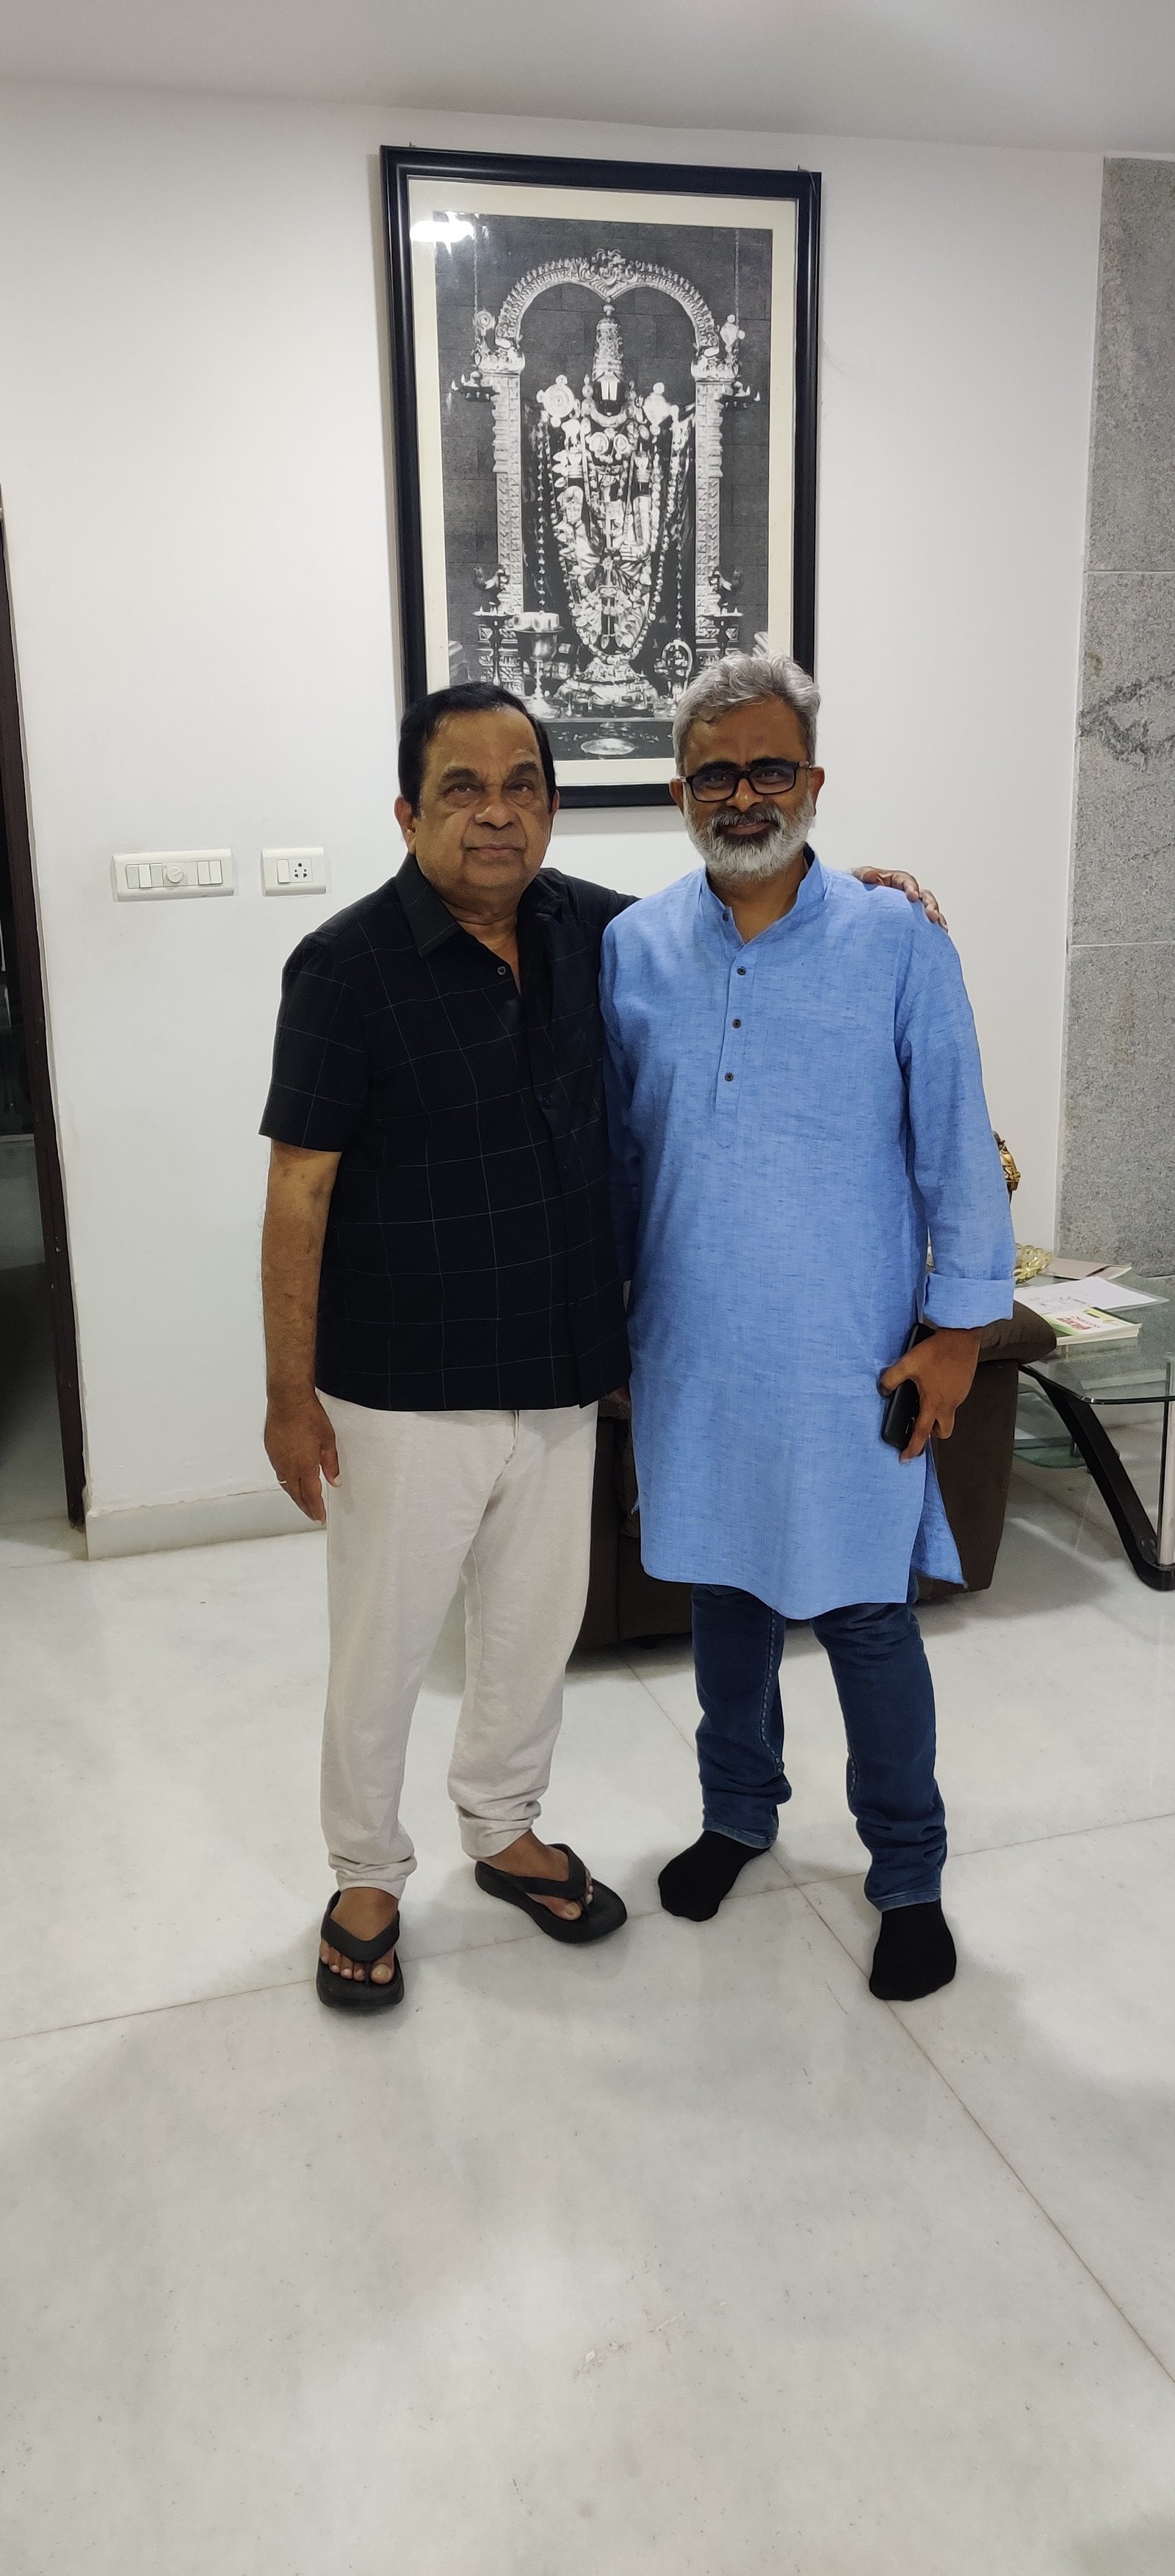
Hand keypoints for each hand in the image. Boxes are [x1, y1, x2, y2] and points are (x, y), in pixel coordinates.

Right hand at [264, 1391, 339, 1521]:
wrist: (288, 1399)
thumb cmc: (309, 1416)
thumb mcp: (328, 1441)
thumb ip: (331, 1464)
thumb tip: (335, 1481)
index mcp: (304, 1466)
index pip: (311, 1495)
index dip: (316, 1509)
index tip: (320, 1518)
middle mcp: (287, 1466)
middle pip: (296, 1494)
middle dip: (305, 1507)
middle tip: (312, 1515)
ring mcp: (277, 1459)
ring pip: (286, 1485)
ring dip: (295, 1495)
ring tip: (303, 1501)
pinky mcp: (271, 1450)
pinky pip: (279, 1471)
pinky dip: (286, 1480)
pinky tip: (291, 1479)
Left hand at [854, 867, 947, 931]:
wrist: (854, 905)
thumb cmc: (858, 889)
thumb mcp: (858, 878)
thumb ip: (864, 875)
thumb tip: (871, 876)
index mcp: (895, 881)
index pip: (907, 881)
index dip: (912, 887)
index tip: (912, 897)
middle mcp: (906, 893)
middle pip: (923, 895)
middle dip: (929, 904)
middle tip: (931, 915)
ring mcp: (910, 907)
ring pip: (928, 909)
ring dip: (936, 917)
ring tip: (941, 928)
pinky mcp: (911, 920)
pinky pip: (925, 923)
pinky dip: (934, 928)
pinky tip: (940, 935)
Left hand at [879, 1326, 980, 1460]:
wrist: (962, 1336)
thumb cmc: (937, 1351)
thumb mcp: (908, 1363)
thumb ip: (891, 1378)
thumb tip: (883, 1389)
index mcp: (933, 1403)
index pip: (921, 1433)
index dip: (913, 1448)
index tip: (905, 1458)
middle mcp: (949, 1404)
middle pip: (942, 1432)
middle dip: (931, 1434)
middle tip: (919, 1424)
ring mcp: (959, 1396)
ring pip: (948, 1416)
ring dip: (936, 1415)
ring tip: (923, 1399)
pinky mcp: (964, 1387)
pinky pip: (953, 1401)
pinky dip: (943, 1400)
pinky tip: (934, 1384)